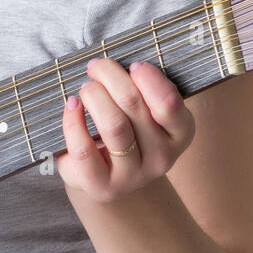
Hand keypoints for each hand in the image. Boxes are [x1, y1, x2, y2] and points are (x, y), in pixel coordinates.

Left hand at [56, 58, 195, 202]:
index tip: (133, 65)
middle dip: (111, 76)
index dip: (148, 78)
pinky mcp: (101, 186)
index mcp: (180, 134)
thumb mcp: (146, 111)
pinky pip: (83, 148)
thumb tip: (120, 65)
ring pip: (113, 125)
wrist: (107, 175)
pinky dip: (73, 120)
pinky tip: (72, 105)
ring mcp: (131, 177)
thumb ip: (143, 90)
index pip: (168, 103)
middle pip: (134, 106)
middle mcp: (161, 159)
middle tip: (96, 66)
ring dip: (94, 95)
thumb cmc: (128, 131)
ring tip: (86, 87)